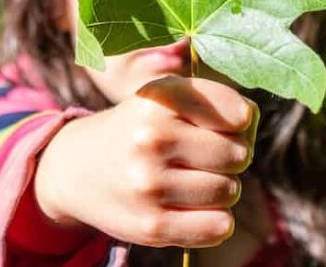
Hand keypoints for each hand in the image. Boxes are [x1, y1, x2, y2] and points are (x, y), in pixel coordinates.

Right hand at [34, 76, 258, 247]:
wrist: (77, 169)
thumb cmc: (140, 129)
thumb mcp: (166, 98)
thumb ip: (215, 102)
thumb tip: (248, 122)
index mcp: (159, 99)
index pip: (237, 114)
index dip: (239, 121)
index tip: (225, 123)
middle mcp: (151, 139)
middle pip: (238, 155)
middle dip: (231, 157)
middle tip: (204, 156)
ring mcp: (149, 184)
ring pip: (229, 191)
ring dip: (221, 189)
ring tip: (192, 180)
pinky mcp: (151, 225)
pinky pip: (218, 226)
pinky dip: (216, 220)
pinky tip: (194, 208)